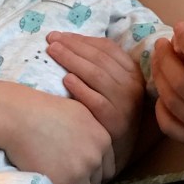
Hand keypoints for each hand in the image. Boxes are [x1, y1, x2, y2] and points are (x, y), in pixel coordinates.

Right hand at [0, 81, 113, 183]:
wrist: (17, 115)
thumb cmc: (43, 109)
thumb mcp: (79, 112)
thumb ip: (93, 131)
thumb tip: (94, 148)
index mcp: (103, 139)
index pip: (107, 170)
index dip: (93, 175)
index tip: (80, 177)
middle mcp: (94, 157)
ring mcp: (78, 172)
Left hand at [46, 31, 145, 170]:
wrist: (117, 148)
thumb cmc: (107, 111)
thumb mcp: (112, 86)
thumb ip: (99, 65)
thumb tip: (68, 41)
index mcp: (132, 72)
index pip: (107, 48)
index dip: (82, 39)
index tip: (60, 35)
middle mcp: (132, 86)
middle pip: (99, 58)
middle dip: (73, 46)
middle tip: (50, 40)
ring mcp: (125, 104)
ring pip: (97, 75)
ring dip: (72, 60)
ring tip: (52, 52)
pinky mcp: (115, 122)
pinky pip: (96, 101)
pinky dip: (81, 88)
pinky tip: (65, 79)